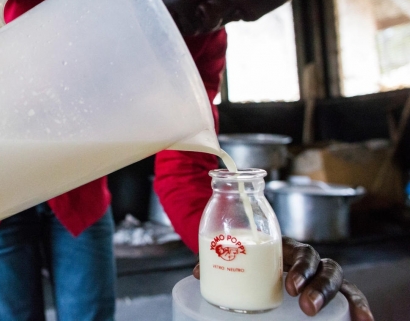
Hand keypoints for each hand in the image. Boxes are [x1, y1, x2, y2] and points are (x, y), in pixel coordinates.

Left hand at [192, 237, 373, 320]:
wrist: (259, 252)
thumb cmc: (252, 255)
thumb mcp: (240, 255)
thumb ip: (220, 259)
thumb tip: (198, 272)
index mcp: (288, 248)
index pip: (303, 253)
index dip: (300, 268)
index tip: (288, 286)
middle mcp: (308, 259)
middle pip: (324, 266)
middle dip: (316, 285)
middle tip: (303, 304)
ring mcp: (320, 274)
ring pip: (337, 278)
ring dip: (330, 295)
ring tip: (314, 312)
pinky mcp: (329, 290)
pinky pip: (349, 295)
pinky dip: (359, 306)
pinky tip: (364, 320)